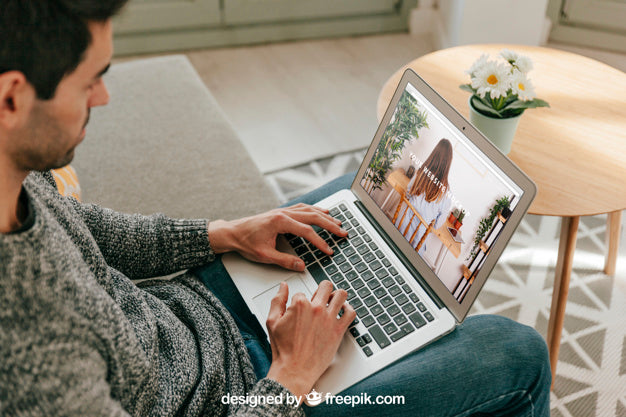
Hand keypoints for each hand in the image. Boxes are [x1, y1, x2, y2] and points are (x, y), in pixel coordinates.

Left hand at [208, 203, 347, 270]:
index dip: (320, 242)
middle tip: (343, 233)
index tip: (329, 250)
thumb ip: (285, 261)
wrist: (232, 233)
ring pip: (309, 210)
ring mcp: (282, 211)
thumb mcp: (265, 256)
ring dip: (324, 216)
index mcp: (280, 222)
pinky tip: (321, 212)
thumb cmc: (245, 243)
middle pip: (313, 217)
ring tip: (337, 222)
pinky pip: (302, 208)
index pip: (307, 232)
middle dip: (330, 225)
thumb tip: (302, 265)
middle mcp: (283, 213)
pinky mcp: (281, 212)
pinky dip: (314, 210)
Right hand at [265, 280, 355, 396]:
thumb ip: (278, 301)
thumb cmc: (284, 350)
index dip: (300, 301)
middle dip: (321, 290)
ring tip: (332, 302)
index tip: (299, 310)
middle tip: (319, 298)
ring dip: (336, 296)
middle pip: (325, 286)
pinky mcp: (338, 330)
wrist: (294, 370)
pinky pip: (351, 313)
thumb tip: (283, 287)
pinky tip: (342, 311)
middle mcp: (317, 309)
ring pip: (341, 294)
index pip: (303, 292)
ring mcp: (329, 319)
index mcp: (300, 305)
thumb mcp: (272, 322)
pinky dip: (348, 309)